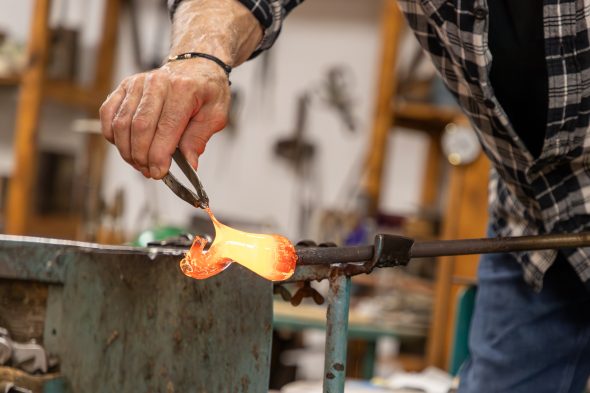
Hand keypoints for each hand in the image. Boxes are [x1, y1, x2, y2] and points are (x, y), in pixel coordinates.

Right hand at [100, 60, 229, 178]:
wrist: (196, 65)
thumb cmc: (207, 90)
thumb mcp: (216, 115)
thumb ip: (199, 139)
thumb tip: (189, 164)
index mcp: (183, 90)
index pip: (166, 128)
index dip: (159, 156)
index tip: (159, 173)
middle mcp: (157, 83)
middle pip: (139, 128)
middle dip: (142, 157)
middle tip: (150, 171)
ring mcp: (137, 83)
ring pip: (121, 124)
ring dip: (127, 150)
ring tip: (140, 163)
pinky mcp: (124, 87)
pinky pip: (108, 114)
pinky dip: (113, 135)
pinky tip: (126, 146)